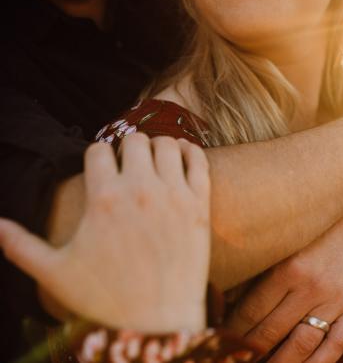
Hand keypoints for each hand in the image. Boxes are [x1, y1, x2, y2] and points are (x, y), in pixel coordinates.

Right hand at [0, 134, 210, 332]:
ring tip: (153, 164)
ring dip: (158, 148)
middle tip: (128, 166)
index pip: (98, 149)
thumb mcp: (55, 273)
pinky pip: (198, 160)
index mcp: (104, 199)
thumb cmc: (104, 300)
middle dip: (127, 149)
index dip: (97, 156)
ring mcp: (174, 195)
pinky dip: (190, 151)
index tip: (101, 168)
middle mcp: (141, 190)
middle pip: (134, 140)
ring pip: (167, 144)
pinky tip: (181, 158)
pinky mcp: (200, 205)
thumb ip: (21, 245)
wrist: (158, 323)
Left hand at [224, 185, 342, 362]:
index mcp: (288, 268)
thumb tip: (225, 302)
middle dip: (250, 351)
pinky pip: (337, 344)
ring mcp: (336, 299)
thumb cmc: (312, 228)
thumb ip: (255, 271)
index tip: (222, 343)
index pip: (252, 312)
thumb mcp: (280, 242)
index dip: (234, 333)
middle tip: (237, 359)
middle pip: (272, 332)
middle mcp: (312, 286)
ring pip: (302, 344)